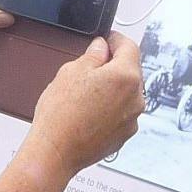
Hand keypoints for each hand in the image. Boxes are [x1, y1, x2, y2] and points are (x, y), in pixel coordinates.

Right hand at [22, 34, 145, 180]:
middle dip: (112, 65)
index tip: (106, 39)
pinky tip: (88, 111)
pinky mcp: (125, 135)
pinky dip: (110, 108)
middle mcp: (136, 98)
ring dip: (112, 88)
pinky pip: (121, 112)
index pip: (129, 46)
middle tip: (89, 67)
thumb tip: (101, 47)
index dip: (115, 40)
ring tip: (84, 94)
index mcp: (126, 76)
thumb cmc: (61, 115)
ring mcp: (132, 119)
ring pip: (126, 93)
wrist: (55, 152)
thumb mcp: (71, 71)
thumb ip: (92, 55)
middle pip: (130, 70)